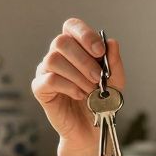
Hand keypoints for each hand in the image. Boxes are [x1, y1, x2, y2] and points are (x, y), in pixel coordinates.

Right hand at [32, 18, 127, 154]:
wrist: (92, 129)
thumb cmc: (101, 101)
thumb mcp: (115, 81)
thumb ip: (114, 62)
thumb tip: (111, 42)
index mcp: (75, 47)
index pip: (72, 26)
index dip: (85, 34)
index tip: (99, 51)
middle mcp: (57, 55)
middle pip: (61, 41)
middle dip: (83, 59)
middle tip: (97, 77)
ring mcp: (46, 71)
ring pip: (53, 59)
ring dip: (77, 75)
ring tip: (89, 90)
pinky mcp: (40, 88)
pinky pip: (49, 79)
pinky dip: (68, 86)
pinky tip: (79, 95)